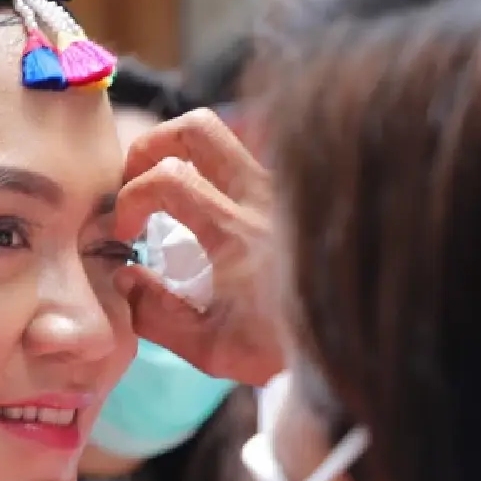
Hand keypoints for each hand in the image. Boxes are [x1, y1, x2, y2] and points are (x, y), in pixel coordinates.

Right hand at [113, 109, 285, 387]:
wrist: (355, 347)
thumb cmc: (282, 351)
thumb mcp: (211, 350)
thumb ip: (156, 314)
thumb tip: (124, 276)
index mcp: (236, 232)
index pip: (166, 180)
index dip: (129, 200)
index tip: (124, 234)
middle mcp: (261, 197)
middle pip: (197, 129)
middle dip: (150, 148)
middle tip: (138, 184)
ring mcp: (280, 190)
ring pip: (224, 136)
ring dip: (183, 153)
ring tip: (167, 191)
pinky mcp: (294, 194)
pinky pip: (247, 160)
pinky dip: (215, 171)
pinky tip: (207, 207)